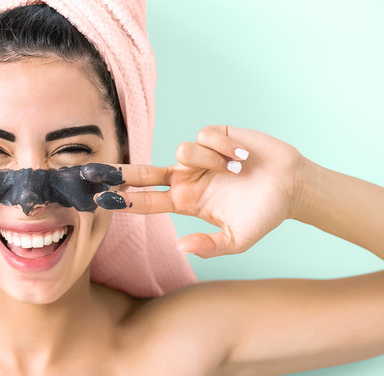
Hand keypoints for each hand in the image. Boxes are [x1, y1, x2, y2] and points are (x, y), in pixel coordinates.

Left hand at [84, 126, 306, 257]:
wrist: (293, 185)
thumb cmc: (264, 214)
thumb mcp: (237, 239)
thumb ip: (209, 246)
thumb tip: (180, 247)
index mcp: (186, 201)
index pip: (147, 200)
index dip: (123, 199)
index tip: (99, 199)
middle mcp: (186, 177)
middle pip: (143, 171)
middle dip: (118, 171)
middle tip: (90, 171)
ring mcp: (198, 156)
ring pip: (182, 151)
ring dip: (209, 162)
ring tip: (236, 171)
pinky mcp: (214, 135)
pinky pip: (204, 136)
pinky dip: (225, 148)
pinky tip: (242, 156)